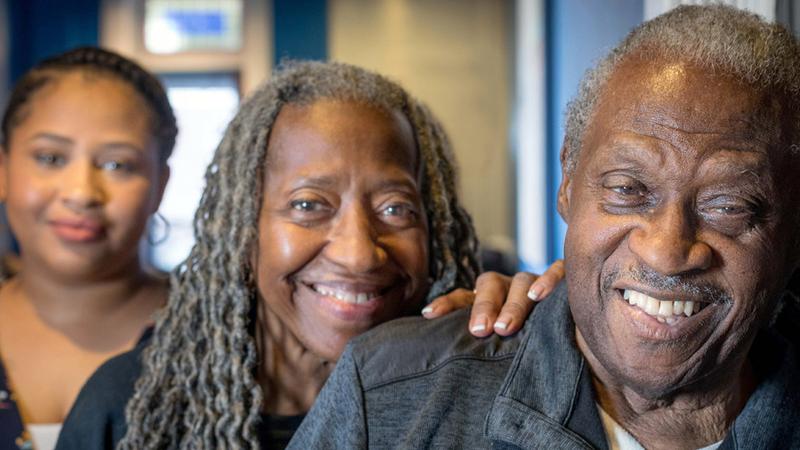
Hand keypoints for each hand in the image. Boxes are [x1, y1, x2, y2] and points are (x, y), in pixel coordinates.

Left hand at [422, 260, 564, 336]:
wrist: (568, 336)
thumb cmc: (521, 345)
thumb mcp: (496, 346)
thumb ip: (475, 350)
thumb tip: (440, 362)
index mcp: (487, 299)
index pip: (463, 296)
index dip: (447, 304)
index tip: (429, 315)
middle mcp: (508, 287)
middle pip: (491, 286)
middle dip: (484, 307)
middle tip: (480, 331)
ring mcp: (534, 282)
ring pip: (522, 282)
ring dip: (513, 303)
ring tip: (506, 326)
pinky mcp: (564, 279)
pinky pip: (557, 271)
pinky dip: (549, 280)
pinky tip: (540, 295)